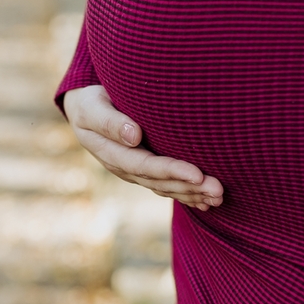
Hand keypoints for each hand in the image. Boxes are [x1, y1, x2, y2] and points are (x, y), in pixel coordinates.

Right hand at [63, 85, 224, 210]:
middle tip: (218, 189)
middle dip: (190, 188)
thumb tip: (134, 136)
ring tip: (219, 197)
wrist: (84, 110)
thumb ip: (109, 121)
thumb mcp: (92, 107)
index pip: (145, 166)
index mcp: (111, 154)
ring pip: (166, 188)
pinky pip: (167, 186)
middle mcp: (125, 168)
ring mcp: (135, 172)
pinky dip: (187, 194)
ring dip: (193, 194)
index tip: (197, 174)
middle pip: (160, 182)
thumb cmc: (90, 101)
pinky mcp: (145, 170)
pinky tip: (206, 201)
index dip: (171, 171)